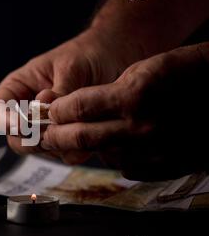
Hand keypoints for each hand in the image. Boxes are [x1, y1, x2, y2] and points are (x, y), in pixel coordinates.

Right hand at [0, 28, 143, 160]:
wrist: (119, 58)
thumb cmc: (89, 54)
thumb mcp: (72, 67)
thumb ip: (58, 91)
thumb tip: (43, 109)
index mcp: (18, 89)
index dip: (5, 121)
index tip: (24, 125)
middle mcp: (29, 112)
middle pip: (15, 138)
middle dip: (33, 139)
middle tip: (55, 131)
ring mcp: (48, 128)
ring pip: (41, 150)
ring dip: (60, 143)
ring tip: (83, 124)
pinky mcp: (69, 138)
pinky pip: (66, 154)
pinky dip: (78, 148)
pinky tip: (95, 131)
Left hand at [43, 42, 208, 179]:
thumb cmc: (189, 71)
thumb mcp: (146, 68)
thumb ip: (109, 92)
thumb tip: (79, 110)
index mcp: (133, 96)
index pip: (77, 108)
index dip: (57, 111)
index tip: (51, 112)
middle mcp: (141, 128)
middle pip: (82, 137)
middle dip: (57, 136)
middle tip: (47, 135)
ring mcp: (156, 151)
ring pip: (102, 155)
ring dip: (87, 148)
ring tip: (76, 141)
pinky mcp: (168, 166)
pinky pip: (129, 167)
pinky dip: (117, 157)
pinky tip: (116, 148)